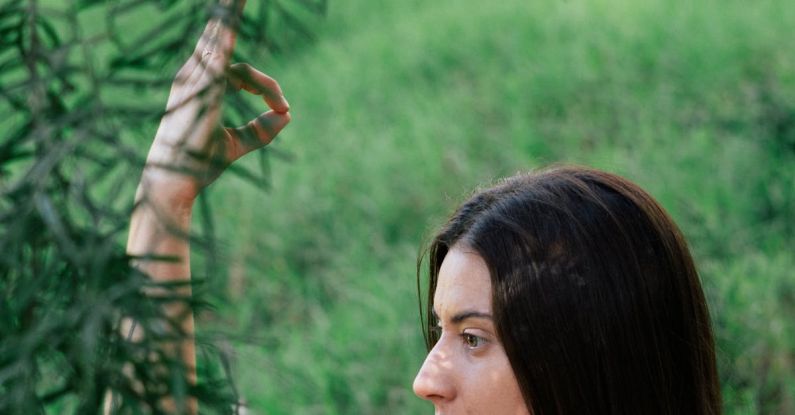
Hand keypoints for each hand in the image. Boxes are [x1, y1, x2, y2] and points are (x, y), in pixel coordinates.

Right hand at [141, 0, 290, 204]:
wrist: (175, 181)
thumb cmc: (199, 165)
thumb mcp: (237, 144)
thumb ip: (261, 130)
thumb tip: (288, 115)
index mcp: (201, 87)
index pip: (239, 71)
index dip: (264, 86)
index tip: (283, 106)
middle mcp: (195, 76)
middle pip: (220, 38)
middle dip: (230, 14)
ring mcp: (196, 78)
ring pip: (220, 38)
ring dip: (230, 11)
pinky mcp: (203, 84)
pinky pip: (219, 49)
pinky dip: (228, 29)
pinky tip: (235, 7)